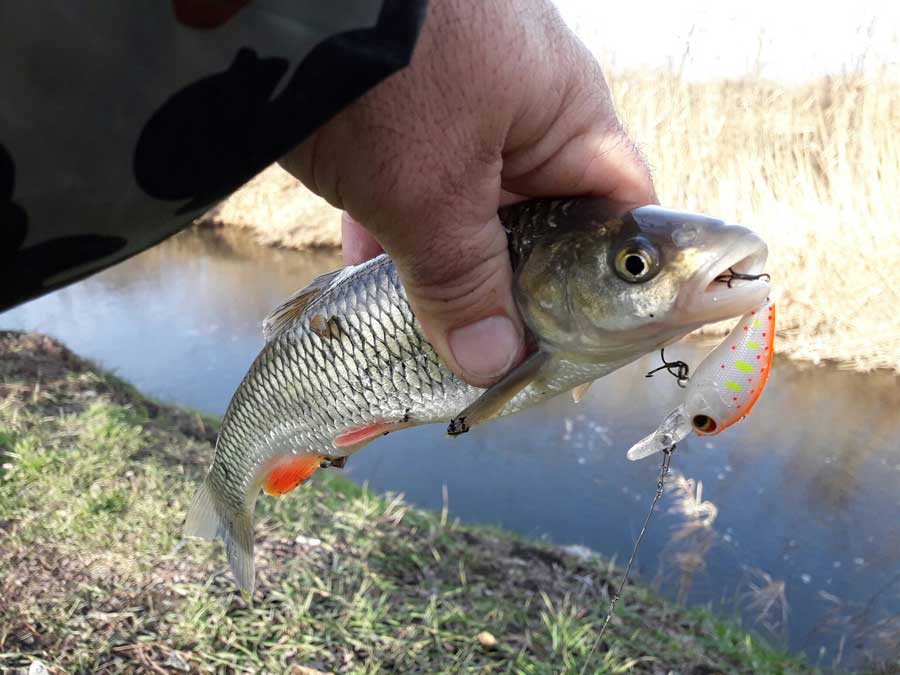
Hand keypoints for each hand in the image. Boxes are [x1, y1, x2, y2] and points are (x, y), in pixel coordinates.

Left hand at [281, 0, 655, 387]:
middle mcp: (523, 103)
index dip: (609, 280)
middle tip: (490, 349)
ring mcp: (456, 99)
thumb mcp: (429, 191)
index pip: (619, 207)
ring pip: (469, 206)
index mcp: (566, 113)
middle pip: (541, 217)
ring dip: (446, 264)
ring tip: (426, 325)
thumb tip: (493, 364)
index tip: (578, 343)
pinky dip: (394, 227)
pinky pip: (411, 179)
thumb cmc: (386, 75)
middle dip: (513, 286)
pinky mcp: (394, 102)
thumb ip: (463, 282)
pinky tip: (370, 272)